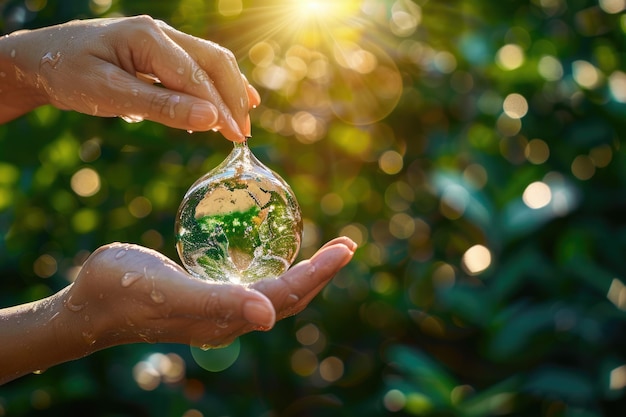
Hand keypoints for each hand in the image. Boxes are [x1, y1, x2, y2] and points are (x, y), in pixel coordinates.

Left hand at [0, 15, 259, 139]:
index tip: (236, 136)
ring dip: (229, 90)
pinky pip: (195, 67)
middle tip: (243, 132)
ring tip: (242, 119)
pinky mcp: (158, 52)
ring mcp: (161, 39)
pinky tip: (224, 102)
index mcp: (148, 37)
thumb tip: (211, 118)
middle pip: (214, 61)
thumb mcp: (110, 95)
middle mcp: (160, 33)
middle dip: (233, 97)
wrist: (39, 59)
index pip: (196, 77)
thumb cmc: (68, 74)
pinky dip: (213, 86)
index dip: (220, 108)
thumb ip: (162, 107)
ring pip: (209, 62)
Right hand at [62, 237, 355, 350]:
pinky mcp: (207, 296)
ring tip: (325, 249)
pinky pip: (253, 283)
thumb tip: (268, 317)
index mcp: (228, 319)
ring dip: (304, 271)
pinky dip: (274, 267)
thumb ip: (218, 303)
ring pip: (274, 292)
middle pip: (289, 296)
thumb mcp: (172, 291)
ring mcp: (219, 309)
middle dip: (321, 273)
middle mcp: (231, 318)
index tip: (346, 248)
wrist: (91, 304)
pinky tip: (274, 251)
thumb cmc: (126, 292)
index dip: (319, 273)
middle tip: (347, 245)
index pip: (287, 296)